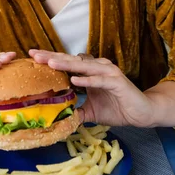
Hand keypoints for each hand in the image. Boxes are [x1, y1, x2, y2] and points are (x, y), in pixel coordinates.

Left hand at [29, 49, 154, 127]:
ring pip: (83, 66)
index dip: (50, 60)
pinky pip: (99, 79)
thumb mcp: (91, 111)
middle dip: (52, 57)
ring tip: (50, 63)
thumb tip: (58, 118)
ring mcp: (107, 72)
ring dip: (66, 64)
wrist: (142, 113)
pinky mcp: (117, 82)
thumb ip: (76, 110)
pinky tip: (74, 80)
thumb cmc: (117, 108)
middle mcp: (97, 67)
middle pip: (71, 60)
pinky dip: (87, 79)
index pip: (66, 63)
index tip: (32, 57)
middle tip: (34, 55)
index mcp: (89, 71)